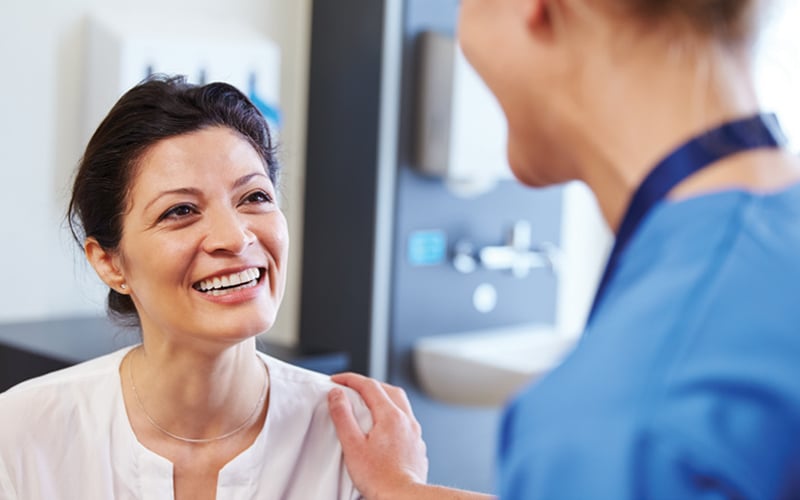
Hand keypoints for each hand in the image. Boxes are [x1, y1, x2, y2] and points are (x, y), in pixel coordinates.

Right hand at [328, 372, 428, 499]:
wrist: (403, 497)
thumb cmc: (379, 477)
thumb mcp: (352, 445)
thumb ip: (343, 416)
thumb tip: (337, 394)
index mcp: (390, 416)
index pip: (369, 386)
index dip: (350, 379)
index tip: (336, 380)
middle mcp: (406, 420)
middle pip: (388, 390)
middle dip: (369, 384)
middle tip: (352, 388)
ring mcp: (414, 433)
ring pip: (400, 404)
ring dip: (384, 397)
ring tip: (368, 403)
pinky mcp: (417, 446)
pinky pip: (406, 420)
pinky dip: (393, 415)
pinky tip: (384, 427)